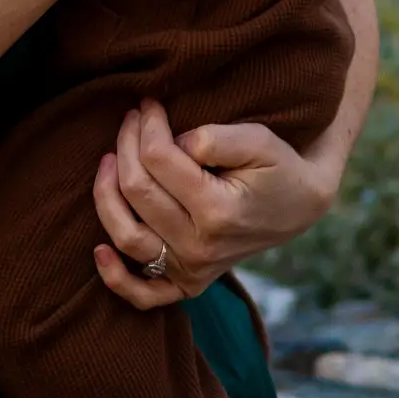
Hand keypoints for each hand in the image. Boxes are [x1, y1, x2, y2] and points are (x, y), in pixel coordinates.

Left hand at [89, 99, 336, 309]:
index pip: (158, 160)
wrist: (300, 205)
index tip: (149, 103)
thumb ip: (212, 138)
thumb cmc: (278, 166)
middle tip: (133, 117)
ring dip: (106, 192)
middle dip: (126, 143)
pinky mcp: (188, 282)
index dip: (147, 124)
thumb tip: (170, 143)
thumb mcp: (257, 139)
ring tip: (109, 158)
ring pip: (126, 236)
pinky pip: (143, 294)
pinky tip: (99, 249)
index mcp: (218, 211)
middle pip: (137, 190)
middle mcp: (200, 248)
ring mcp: (192, 270)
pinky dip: (114, 277)